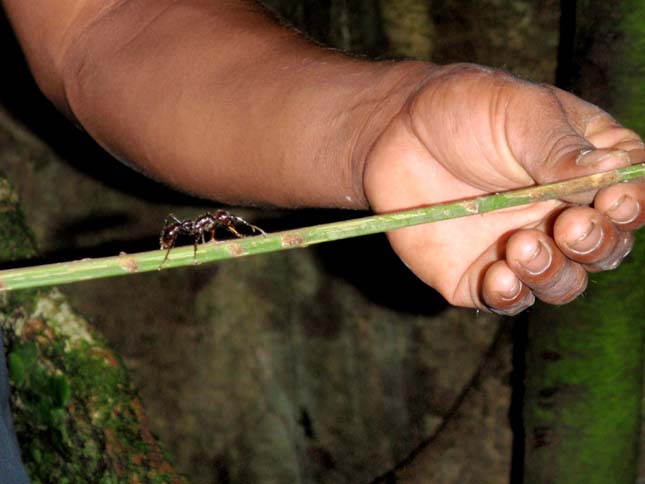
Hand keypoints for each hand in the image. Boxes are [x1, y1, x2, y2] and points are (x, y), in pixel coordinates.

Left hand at [363, 64, 644, 314]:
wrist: (395, 134)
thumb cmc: (464, 110)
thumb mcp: (518, 112)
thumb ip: (561, 148)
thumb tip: (614, 173)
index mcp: (588, 170)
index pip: (630, 196)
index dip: (631, 205)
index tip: (613, 200)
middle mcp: (562, 214)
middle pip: (603, 248)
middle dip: (594, 243)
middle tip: (569, 225)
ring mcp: (523, 248)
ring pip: (561, 283)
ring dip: (553, 273)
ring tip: (522, 245)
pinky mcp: (479, 274)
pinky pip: (507, 298)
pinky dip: (510, 294)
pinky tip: (499, 276)